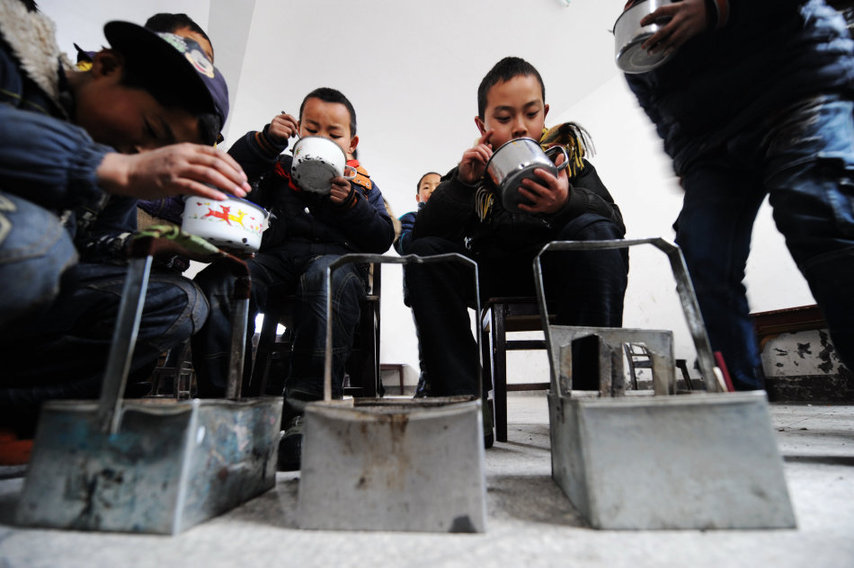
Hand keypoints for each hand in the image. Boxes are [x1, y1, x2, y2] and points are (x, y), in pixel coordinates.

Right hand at [96, 143, 250, 200]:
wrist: (126, 171)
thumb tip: (213, 173)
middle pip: (216, 163)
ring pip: (209, 174)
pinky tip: (221, 198)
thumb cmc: (151, 168)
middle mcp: (183, 155)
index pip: (216, 153)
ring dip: (227, 184)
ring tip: (239, 194)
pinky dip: (210, 192)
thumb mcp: (175, 158)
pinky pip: (194, 187)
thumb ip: (193, 162)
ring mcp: (176, 168)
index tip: (243, 176)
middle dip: (235, 176)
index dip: (233, 164)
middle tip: (246, 187)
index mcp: (187, 148)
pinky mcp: (170, 181)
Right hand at [268, 111, 298, 143]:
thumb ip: (291, 123)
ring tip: (288, 135)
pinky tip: (285, 137)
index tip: (296, 127)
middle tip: (294, 134)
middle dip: (294, 131)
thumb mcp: (284, 125)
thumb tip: (299, 123)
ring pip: (289, 130)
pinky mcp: (274, 132)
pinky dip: (287, 137)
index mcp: (278, 117)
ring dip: (290, 134)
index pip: (289, 116)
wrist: (271, 138)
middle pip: (290, 124)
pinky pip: (286, 135)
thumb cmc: (279, 131)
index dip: (295, 121)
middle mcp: (276, 120)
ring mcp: (274, 126)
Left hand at [328, 176, 352, 204]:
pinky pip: (332, 197)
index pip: (339, 179)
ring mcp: (344, 196)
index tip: (331, 180)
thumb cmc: (346, 191)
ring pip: (332, 191)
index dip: (333, 179)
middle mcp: (347, 190)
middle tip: (334, 188)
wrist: (349, 202)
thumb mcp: (347, 183)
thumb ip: (347, 176)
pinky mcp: (340, 201)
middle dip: (333, 187)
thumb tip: (348, 168)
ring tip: (335, 192)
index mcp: (348, 185)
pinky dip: (332, 197)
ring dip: (332, 192)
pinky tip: (334, 197)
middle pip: (334, 185)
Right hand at [458, 130, 493, 184]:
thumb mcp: (484, 162)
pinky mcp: (465, 156)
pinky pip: (475, 154)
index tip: (493, 130)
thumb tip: (490, 145)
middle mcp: (471, 150)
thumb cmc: (476, 172)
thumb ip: (486, 154)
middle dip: (488, 150)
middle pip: (481, 145)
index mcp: (476, 151)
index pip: (481, 140)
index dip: (487, 135)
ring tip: (487, 160)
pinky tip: (483, 162)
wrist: (469, 180)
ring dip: (485, 154)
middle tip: (491, 157)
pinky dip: (480, 157)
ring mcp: (468, 153)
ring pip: (478, 148)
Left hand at [516, 150, 569, 214]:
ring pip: (535, 199)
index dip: (543, 175)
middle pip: (541, 190)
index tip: (535, 170)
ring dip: (527, 194)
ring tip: (519, 188)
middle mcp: (552, 196)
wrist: (563, 204)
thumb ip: (560, 167)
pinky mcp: (541, 208)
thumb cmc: (561, 188)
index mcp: (557, 187)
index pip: (551, 180)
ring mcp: (546, 203)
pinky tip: (519, 204)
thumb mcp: (563, 178)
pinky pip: (533, 209)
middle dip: (532, 185)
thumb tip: (560, 155)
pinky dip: (526, 208)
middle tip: (523, 180)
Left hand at [640, 0, 706, 54]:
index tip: (641, 23)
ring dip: (660, 47)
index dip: (650, 17)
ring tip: (651, 52)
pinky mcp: (690, 34)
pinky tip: (664, 53)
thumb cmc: (696, 4)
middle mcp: (681, 19)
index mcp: (678, 8)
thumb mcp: (683, 1)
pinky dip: (671, 49)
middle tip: (644, 46)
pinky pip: (679, 43)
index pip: (661, 11)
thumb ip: (671, 8)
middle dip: (652, 40)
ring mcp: (686, 28)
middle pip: (664, 31)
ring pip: (670, 41)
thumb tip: (658, 12)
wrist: (713, 9)